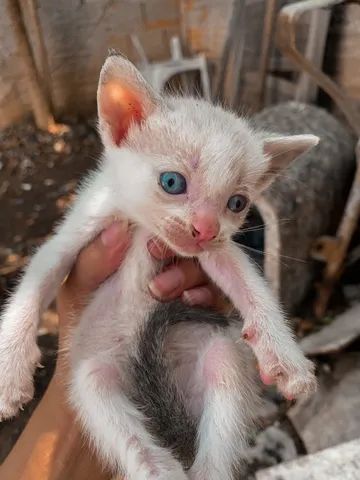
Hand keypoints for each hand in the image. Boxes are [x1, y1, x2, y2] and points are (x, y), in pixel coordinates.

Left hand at [57, 222, 228, 355]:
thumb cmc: (83, 316)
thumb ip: (93, 258)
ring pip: (203, 269)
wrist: (95, 362)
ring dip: (188, 275)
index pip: (162, 230)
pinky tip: (189, 302)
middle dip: (175, 255)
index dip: (162, 233)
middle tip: (154, 269)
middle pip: (188, 246)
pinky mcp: (202, 312)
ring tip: (161, 292)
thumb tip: (118, 229)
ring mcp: (187, 287)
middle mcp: (167, 265)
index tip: (149, 246)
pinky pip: (216, 296)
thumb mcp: (79, 286)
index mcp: (140, 251)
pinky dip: (206, 295)